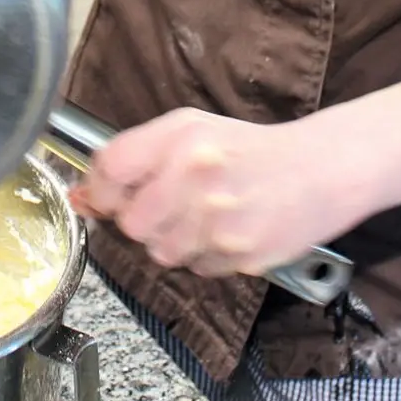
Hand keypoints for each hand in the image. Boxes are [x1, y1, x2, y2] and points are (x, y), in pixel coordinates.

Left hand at [70, 108, 353, 278]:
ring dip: (172, 241)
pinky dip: (204, 256)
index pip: (110, 169)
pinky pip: (196, 268)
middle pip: (131, 221)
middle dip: (141, 220)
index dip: (100, 188)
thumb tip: (83, 194)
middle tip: (167, 206)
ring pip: (160, 252)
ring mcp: (220, 220)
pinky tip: (224, 231)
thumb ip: (136, 156)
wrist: (318, 171)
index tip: (105, 195)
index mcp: (182, 138)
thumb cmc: (249, 150)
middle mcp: (197, 177)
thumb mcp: (191, 131)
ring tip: (201, 217)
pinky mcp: (240, 255)